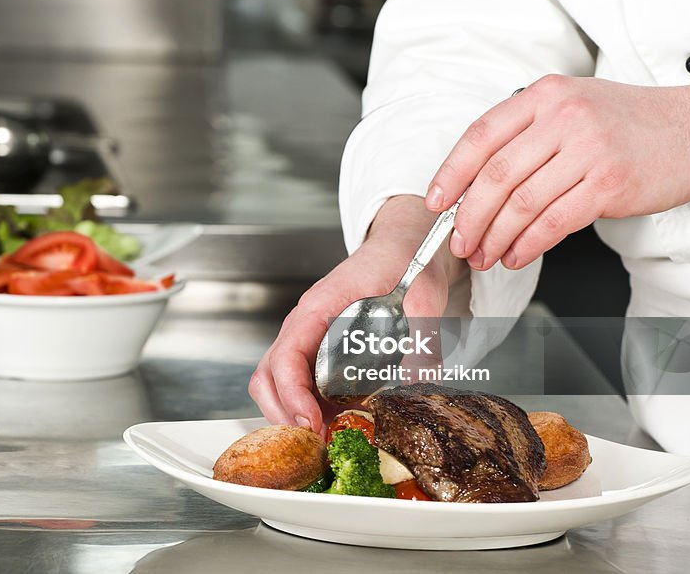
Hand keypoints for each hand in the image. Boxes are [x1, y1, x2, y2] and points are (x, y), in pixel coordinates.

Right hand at [248, 195, 465, 435]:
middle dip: (283, 415)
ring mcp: (309, 340)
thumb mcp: (422, 293)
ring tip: (326, 439)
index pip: (285, 357)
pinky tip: (337, 425)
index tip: (312, 423)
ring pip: (276, 384)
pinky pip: (299, 386)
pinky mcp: (321, 353)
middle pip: (267, 377)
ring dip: (292, 416)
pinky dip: (308, 411)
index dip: (292, 395)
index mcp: (319, 308)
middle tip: (316, 442)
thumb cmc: (405, 261)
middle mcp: (305, 326)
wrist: (403, 246)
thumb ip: (422, 334)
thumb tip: (420, 381)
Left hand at [425, 69, 689, 270]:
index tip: (436, 202)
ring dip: (495, 237)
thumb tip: (475, 183)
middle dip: (469, 217)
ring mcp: (588, 150)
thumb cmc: (631, 122)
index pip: (480, 136)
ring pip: (521, 203)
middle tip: (459, 242)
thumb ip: (526, 133)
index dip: (450, 173)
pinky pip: (554, 222)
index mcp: (545, 95)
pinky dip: (528, 244)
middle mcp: (564, 118)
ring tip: (485, 255)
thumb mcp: (572, 107)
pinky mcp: (610, 184)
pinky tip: (516, 255)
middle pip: (495, 175)